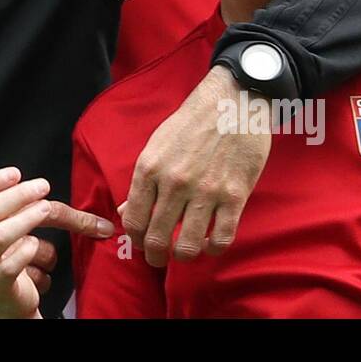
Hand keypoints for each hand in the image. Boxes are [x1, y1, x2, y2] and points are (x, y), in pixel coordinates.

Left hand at [123, 65, 269, 265]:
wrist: (232, 101)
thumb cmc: (191, 122)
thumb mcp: (157, 145)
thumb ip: (143, 181)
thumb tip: (126, 211)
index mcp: (149, 168)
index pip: (133, 220)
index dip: (135, 240)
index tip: (141, 243)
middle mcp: (173, 183)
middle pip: (156, 239)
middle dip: (154, 257)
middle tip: (159, 259)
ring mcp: (205, 191)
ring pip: (187, 246)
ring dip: (183, 256)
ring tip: (185, 253)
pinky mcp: (234, 196)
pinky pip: (221, 238)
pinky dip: (213, 249)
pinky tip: (210, 244)